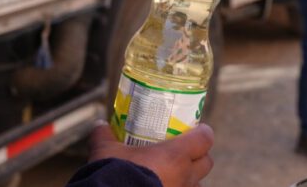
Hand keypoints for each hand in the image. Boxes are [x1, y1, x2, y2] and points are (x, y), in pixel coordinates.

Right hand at [88, 122, 213, 186]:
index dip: (202, 132)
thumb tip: (100, 125)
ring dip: (189, 177)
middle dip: (198, 156)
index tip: (194, 129)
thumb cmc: (114, 174)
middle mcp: (185, 176)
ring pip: (196, 183)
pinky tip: (163, 186)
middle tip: (183, 151)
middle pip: (206, 162)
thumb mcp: (106, 152)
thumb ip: (105, 136)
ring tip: (173, 173)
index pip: (206, 138)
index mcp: (177, 155)